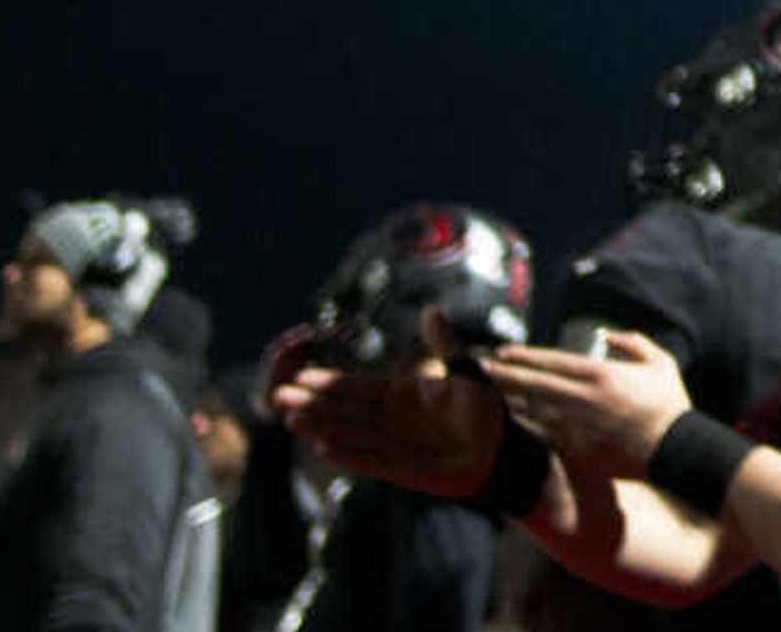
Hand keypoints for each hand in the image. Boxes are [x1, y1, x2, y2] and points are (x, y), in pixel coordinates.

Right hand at [274, 360, 504, 498]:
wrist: (501, 451)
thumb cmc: (484, 412)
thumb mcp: (465, 373)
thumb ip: (445, 345)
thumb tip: (431, 310)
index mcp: (404, 393)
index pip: (361, 386)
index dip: (332, 382)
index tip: (302, 376)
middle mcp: (393, 418)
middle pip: (347, 409)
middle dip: (314, 403)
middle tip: (279, 396)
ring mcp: (395, 444)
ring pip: (351, 433)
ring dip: (322, 427)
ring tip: (291, 420)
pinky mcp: (403, 470)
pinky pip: (371, 461)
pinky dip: (350, 455)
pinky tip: (324, 448)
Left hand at [484, 328, 694, 475]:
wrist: (674, 449)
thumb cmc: (669, 404)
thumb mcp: (660, 363)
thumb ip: (633, 343)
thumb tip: (606, 335)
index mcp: (600, 375)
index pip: (551, 362)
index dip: (524, 356)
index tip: (503, 351)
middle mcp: (581, 399)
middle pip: (532, 384)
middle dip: (506, 374)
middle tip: (484, 367)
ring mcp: (576, 426)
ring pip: (532, 409)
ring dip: (510, 398)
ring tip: (494, 390)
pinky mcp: (576, 448)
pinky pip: (541, 433)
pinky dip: (524, 423)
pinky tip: (514, 417)